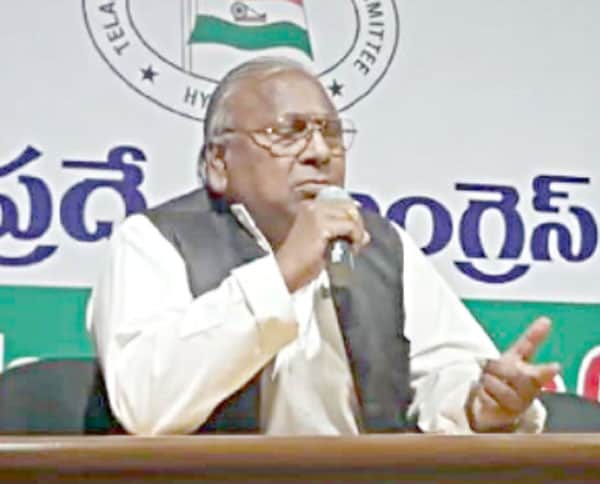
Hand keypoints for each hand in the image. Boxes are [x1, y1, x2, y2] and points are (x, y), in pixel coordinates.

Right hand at [275, 199, 369, 291]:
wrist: (286, 273)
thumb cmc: (301, 263)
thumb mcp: (325, 243)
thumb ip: (343, 234)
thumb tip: (365, 235)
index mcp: (310, 206)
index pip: (342, 202)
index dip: (353, 218)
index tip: (356, 235)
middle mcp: (312, 206)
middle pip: (348, 206)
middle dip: (358, 225)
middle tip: (356, 243)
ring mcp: (316, 214)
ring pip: (351, 216)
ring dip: (357, 233)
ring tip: (352, 248)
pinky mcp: (321, 226)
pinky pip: (350, 227)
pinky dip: (355, 239)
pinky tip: (351, 250)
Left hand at [467, 317, 560, 431]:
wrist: (494, 407)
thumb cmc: (507, 377)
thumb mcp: (516, 356)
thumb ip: (531, 339)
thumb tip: (546, 320)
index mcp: (533, 375)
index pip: (541, 372)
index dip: (546, 370)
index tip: (553, 367)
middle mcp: (528, 392)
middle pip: (515, 375)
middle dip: (498, 366)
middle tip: (487, 365)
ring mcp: (517, 406)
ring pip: (499, 387)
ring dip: (487, 380)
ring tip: (485, 380)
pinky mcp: (503, 417)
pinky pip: (488, 400)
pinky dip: (481, 393)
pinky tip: (481, 392)